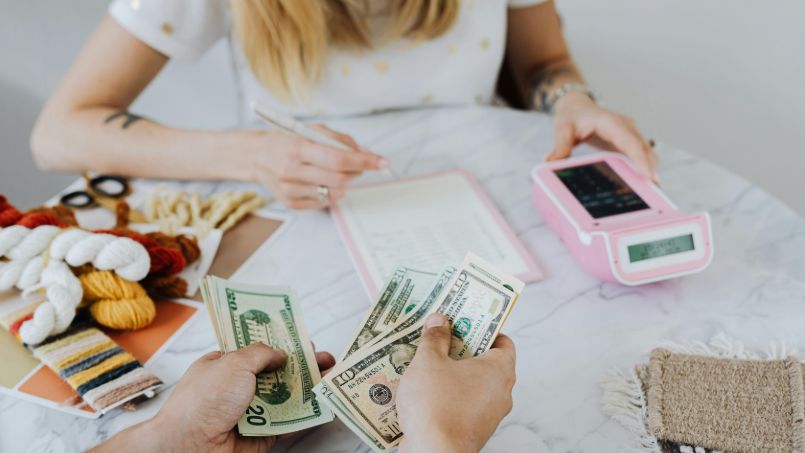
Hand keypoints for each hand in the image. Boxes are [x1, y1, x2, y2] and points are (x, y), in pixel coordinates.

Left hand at [93, 344, 335, 452]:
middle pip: (275, 375)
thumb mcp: (234, 363)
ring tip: (329, 380)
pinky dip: (303, 417)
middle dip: (301, 367)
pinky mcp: (259, 435)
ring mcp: (248, 413)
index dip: (281, 345)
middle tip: (324, 360)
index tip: (303, 341)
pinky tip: (320, 406)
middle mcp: (236, 389)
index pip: (257, 352)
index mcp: (224, 366)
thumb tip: (280, 353)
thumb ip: (261, 354)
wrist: (189, 446)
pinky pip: (285, 424)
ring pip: (284, 399)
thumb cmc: (204, 401)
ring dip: (307, 390)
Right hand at [247, 125, 388, 208]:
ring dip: (344, 184)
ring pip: (333, 193)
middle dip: (357, 173)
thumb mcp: (312, 130)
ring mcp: (289, 189)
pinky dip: (330, 192)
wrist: (257, 157)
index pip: (338, 159)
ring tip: (336, 173)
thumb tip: (368, 154)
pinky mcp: (290, 203)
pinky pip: (323, 202)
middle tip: (360, 167)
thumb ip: (340, 140)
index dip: (364, 162)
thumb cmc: (288, 141)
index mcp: (297, 147)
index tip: (383, 162)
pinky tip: (321, 181)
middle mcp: (291, 170)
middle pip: (339, 179)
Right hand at [397, 314, 516, 452]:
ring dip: (453, 374)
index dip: (484, 329)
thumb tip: (439, 321)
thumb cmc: (436, 405)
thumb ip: (435, 339)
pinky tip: (426, 391)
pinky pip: (464, 406)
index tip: (465, 321)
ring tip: (428, 363)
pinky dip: (449, 397)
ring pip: (473, 385)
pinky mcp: (473, 430)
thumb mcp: (429, 362)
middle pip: (486, 362)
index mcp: (499, 369)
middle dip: (462, 350)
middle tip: (441, 337)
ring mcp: (489, 415)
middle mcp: (501, 393)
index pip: (503, 341)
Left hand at [547, 93, 658, 182]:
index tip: (648, 174)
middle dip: (650, 167)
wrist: (577, 108)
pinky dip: (645, 167)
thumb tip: (551, 162)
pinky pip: (641, 154)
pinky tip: (646, 184)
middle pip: (642, 147)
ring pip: (646, 150)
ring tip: (655, 189)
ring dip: (651, 168)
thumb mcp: (563, 129)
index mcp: (610, 122)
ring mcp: (629, 133)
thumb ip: (560, 146)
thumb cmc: (571, 117)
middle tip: (656, 188)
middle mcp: (624, 126)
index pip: (629, 141)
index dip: (640, 158)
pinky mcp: (629, 141)